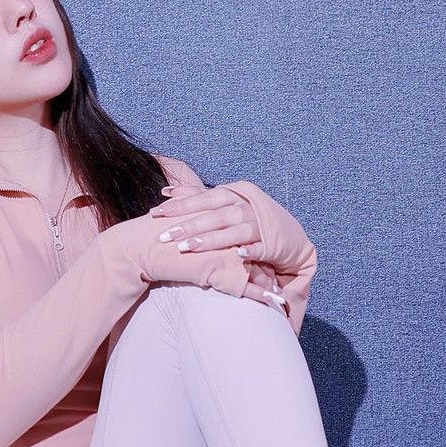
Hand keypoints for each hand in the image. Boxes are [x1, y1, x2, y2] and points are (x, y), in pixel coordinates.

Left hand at [149, 183, 289, 310]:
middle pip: (216, 214)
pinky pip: (261, 247)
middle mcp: (247, 207)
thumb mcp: (225, 204)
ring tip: (188, 248)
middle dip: (190, 225)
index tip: (157, 213)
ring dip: (212, 240)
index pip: (205, 197)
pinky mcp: (273, 244)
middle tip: (166, 236)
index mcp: (234, 195)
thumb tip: (166, 191)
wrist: (288, 237)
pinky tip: (237, 255)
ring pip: (235, 230)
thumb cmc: (249, 218)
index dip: (181, 204)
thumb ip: (196, 197)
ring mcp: (261, 225)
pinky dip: (250, 250)